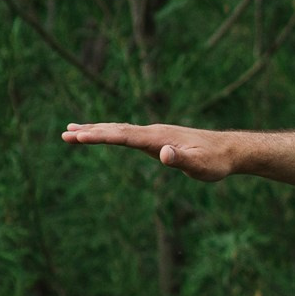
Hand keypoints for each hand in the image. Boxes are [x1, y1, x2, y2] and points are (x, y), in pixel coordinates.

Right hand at [62, 122, 232, 181]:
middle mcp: (154, 132)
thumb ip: (182, 159)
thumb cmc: (216, 161)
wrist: (230, 150)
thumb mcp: (201, 166)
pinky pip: (128, 134)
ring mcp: (155, 134)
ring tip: (71, 130)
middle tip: (64, 134)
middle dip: (90, 132)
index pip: (123, 136)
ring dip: (95, 130)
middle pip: (116, 129)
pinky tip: (103, 134)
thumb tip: (164, 154)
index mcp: (159, 138)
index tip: (78, 136)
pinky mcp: (158, 139)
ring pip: (119, 129)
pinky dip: (110, 133)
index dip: (100, 136)